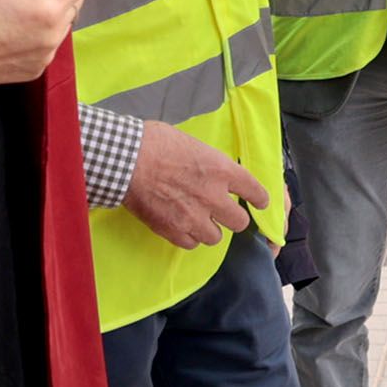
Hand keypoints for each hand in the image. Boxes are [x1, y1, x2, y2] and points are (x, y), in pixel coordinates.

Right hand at [123, 120, 272, 248]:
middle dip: (233, 218)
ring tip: (197, 219)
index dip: (260, 199)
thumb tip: (211, 172)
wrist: (126, 160)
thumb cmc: (153, 143)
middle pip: (240, 221)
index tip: (260, 202)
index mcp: (221, 170)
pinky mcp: (173, 230)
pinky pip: (191, 244)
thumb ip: (208, 164)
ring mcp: (194, 216)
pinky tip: (181, 225)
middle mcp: (213, 196)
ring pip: (216, 237)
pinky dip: (188, 236)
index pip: (254, 191)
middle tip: (224, 213)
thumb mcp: (193, 144)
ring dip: (209, 229)